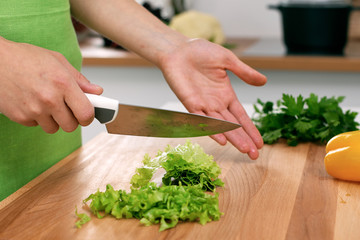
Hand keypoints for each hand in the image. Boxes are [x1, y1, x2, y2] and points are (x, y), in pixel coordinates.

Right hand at [0, 38, 102, 132]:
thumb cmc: (25, 58)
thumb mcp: (57, 61)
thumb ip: (79, 79)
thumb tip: (97, 92)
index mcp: (63, 83)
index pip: (86, 113)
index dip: (89, 116)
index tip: (87, 114)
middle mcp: (49, 99)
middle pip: (71, 126)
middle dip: (71, 118)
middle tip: (66, 107)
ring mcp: (34, 110)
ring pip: (54, 128)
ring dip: (53, 119)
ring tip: (46, 102)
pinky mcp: (20, 117)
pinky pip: (36, 125)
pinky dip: (36, 117)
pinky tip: (31, 102)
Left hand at [159, 38, 266, 159]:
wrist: (178, 49)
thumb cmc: (201, 52)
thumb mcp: (227, 61)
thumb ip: (244, 72)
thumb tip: (264, 82)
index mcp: (226, 95)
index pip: (241, 117)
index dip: (251, 130)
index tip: (260, 144)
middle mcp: (216, 103)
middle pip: (233, 126)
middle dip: (245, 140)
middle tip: (255, 155)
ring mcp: (203, 105)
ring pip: (221, 126)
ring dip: (232, 138)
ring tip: (244, 150)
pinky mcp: (190, 103)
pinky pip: (202, 119)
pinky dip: (212, 130)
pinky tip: (222, 140)